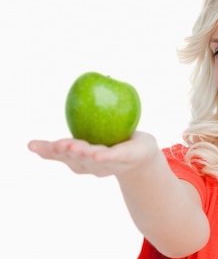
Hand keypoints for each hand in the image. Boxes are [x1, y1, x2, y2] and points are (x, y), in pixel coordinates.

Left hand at [27, 131, 160, 177]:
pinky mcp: (75, 162)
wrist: (130, 166)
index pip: (114, 156)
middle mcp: (102, 166)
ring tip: (53, 145)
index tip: (98, 154)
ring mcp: (87, 166)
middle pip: (88, 159)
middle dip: (79, 152)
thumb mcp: (143, 144)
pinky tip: (33, 145)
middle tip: (72, 147)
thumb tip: (123, 92)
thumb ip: (134, 133)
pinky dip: (47, 151)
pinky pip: (59, 156)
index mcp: (122, 159)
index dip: (106, 156)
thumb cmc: (136, 148)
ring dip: (60, 153)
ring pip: (72, 159)